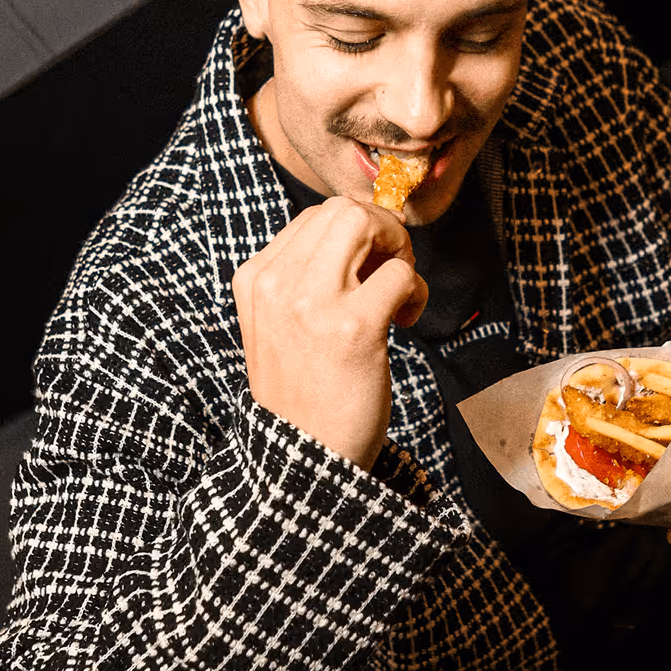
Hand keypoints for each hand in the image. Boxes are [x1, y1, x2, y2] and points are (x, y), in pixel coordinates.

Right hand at [233, 197, 427, 470]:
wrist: (303, 461)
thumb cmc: (303, 393)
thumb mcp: (278, 326)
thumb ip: (304, 279)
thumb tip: (363, 232)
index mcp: (255, 279)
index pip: (313, 218)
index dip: (355, 234)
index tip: (368, 270)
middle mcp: (277, 285)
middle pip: (342, 210)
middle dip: (381, 230)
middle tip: (392, 270)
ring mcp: (312, 304)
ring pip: (367, 224)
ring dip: (398, 251)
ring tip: (397, 293)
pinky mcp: (353, 328)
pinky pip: (400, 275)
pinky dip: (416, 291)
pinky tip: (406, 321)